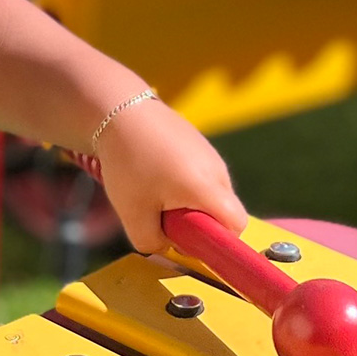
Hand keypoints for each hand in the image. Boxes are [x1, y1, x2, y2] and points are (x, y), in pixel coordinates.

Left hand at [91, 96, 247, 252]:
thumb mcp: (133, 214)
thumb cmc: (128, 163)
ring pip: (211, 193)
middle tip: (163, 217)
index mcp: (208, 189)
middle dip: (200, 223)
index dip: (220, 242)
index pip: (237, 226)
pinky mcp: (199, 144)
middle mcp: (217, 170)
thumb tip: (167, 244)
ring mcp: (210, 154)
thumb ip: (153, 241)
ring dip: (189, 203)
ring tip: (155, 192)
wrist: (119, 110)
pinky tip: (156, 174)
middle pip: (224, 211)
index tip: (191, 241)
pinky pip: (202, 176)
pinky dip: (185, 184)